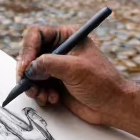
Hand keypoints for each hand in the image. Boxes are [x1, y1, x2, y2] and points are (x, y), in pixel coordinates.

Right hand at [16, 24, 130, 125]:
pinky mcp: (54, 83)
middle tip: (27, 84)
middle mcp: (59, 49)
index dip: (28, 49)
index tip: (26, 66)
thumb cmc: (101, 82)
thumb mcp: (74, 68)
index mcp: (66, 36)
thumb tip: (29, 68)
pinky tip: (52, 99)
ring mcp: (56, 67)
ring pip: (30, 73)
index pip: (36, 34)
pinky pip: (36, 86)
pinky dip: (39, 94)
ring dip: (33, 86)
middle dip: (27, 71)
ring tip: (43, 95)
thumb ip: (49, 64)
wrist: (113, 105)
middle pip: (29, 54)